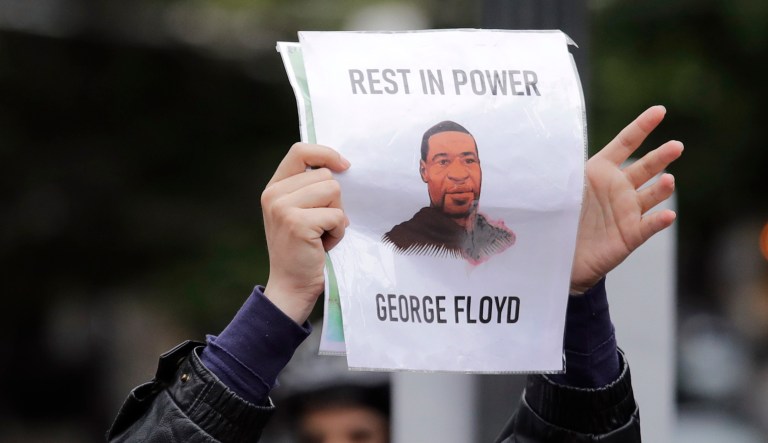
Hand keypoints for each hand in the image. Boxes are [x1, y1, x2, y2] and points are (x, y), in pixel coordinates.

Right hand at [261, 143, 349, 322]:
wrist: (291, 287)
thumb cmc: (303, 250)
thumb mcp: (299, 213)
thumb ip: (310, 189)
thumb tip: (342, 166)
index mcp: (274, 187)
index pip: (300, 151)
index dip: (326, 153)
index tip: (344, 165)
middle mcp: (274, 194)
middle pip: (325, 175)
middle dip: (334, 201)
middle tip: (321, 225)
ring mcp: (283, 208)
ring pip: (333, 192)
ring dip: (337, 217)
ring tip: (322, 235)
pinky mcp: (297, 223)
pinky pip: (337, 215)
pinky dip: (338, 232)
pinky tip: (323, 245)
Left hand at [570, 106, 682, 293]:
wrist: (560, 255)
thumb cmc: (559, 217)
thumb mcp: (558, 189)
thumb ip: (562, 170)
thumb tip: (545, 147)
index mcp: (601, 171)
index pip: (625, 143)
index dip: (642, 126)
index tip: (660, 110)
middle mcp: (619, 188)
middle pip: (645, 167)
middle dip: (662, 156)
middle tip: (676, 145)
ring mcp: (628, 210)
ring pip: (651, 195)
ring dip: (662, 188)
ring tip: (668, 181)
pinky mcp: (631, 234)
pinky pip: (649, 225)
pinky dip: (659, 221)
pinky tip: (668, 215)